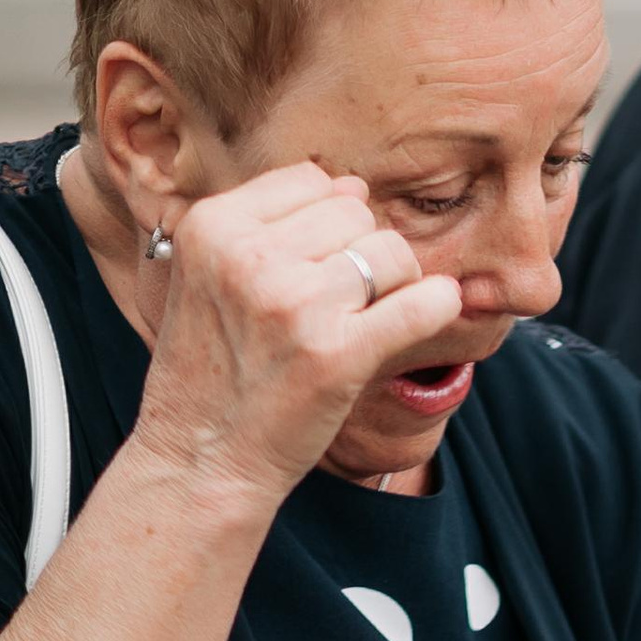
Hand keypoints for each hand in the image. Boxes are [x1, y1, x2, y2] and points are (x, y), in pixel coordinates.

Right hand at [128, 164, 463, 508]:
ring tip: (369, 320)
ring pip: (389, 251)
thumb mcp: (207, 278)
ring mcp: (295, 304)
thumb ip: (268, 226)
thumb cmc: (212, 372)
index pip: (310, 181)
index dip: (330, 221)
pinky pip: (418, 306)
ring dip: (396, 283)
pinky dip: (438, 305)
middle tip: (345, 303)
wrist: (200, 459)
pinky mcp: (336, 355)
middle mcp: (251, 256)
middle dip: (363, 251)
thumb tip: (351, 184)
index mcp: (213, 225)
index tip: (322, 266)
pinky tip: (440, 310)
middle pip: (354, 212)